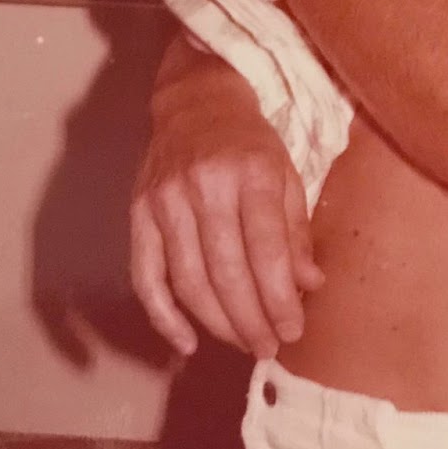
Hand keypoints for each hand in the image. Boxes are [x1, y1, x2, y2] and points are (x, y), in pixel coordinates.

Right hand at [129, 42, 323, 358]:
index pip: (266, 249)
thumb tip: (309, 285)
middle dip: (250, 319)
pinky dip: (164, 316)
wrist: (196, 101)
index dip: (279, 298)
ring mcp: (165, 200)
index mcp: (251, 172)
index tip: (293, 331)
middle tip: (269, 348)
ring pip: (189, 280)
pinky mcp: (138, 213)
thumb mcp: (285, 172)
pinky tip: (187, 342)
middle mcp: (205, 186)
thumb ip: (296, 230)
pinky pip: (146, 277)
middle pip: (226, 271)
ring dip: (217, 323)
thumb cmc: (250, 142)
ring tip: (243, 343)